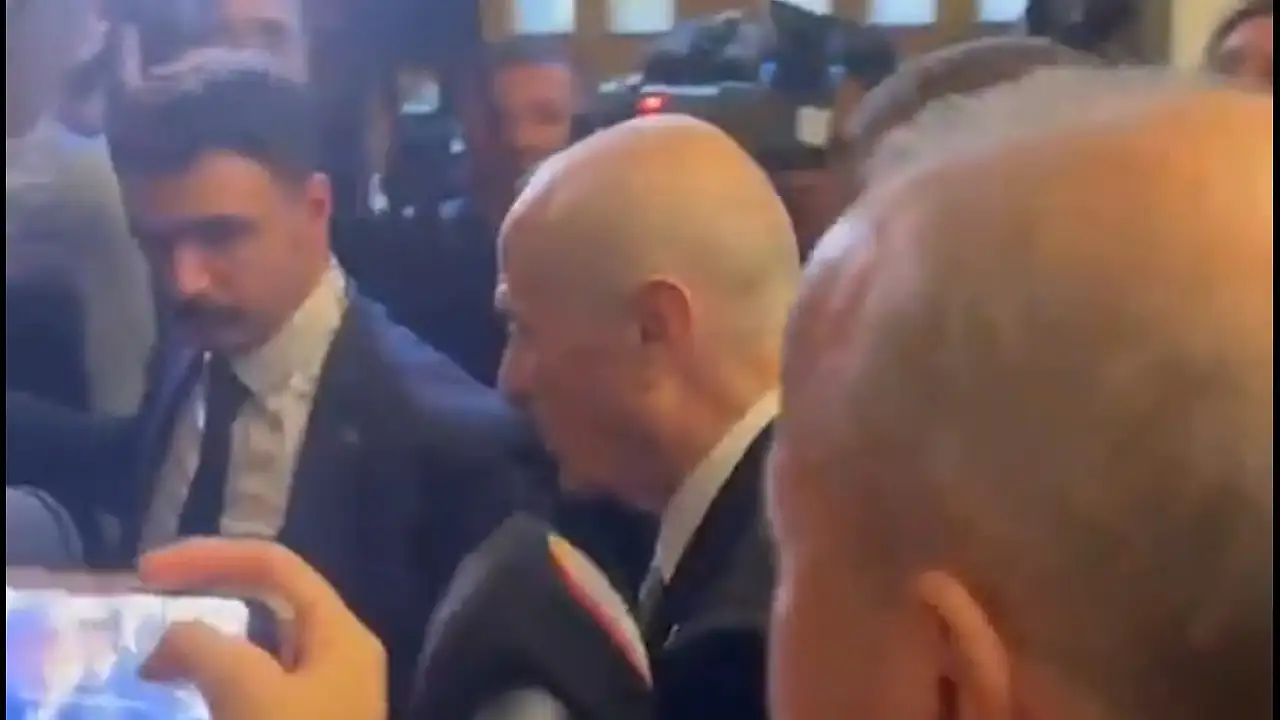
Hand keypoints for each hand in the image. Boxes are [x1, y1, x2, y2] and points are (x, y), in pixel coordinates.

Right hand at [139, 538, 385, 719]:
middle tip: (147, 606)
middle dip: (209, 595)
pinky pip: (254, 693)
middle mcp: (339, 657)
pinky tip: (183, 698)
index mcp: (342, 633)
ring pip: (258, 652)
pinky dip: (216, 687)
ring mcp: (324, 699)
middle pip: (269, 602)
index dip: (210, 556)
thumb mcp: (249, 693)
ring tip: (153, 662)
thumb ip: (204, 649)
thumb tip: (170, 639)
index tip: (146, 573)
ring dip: (207, 649)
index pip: (275, 565)